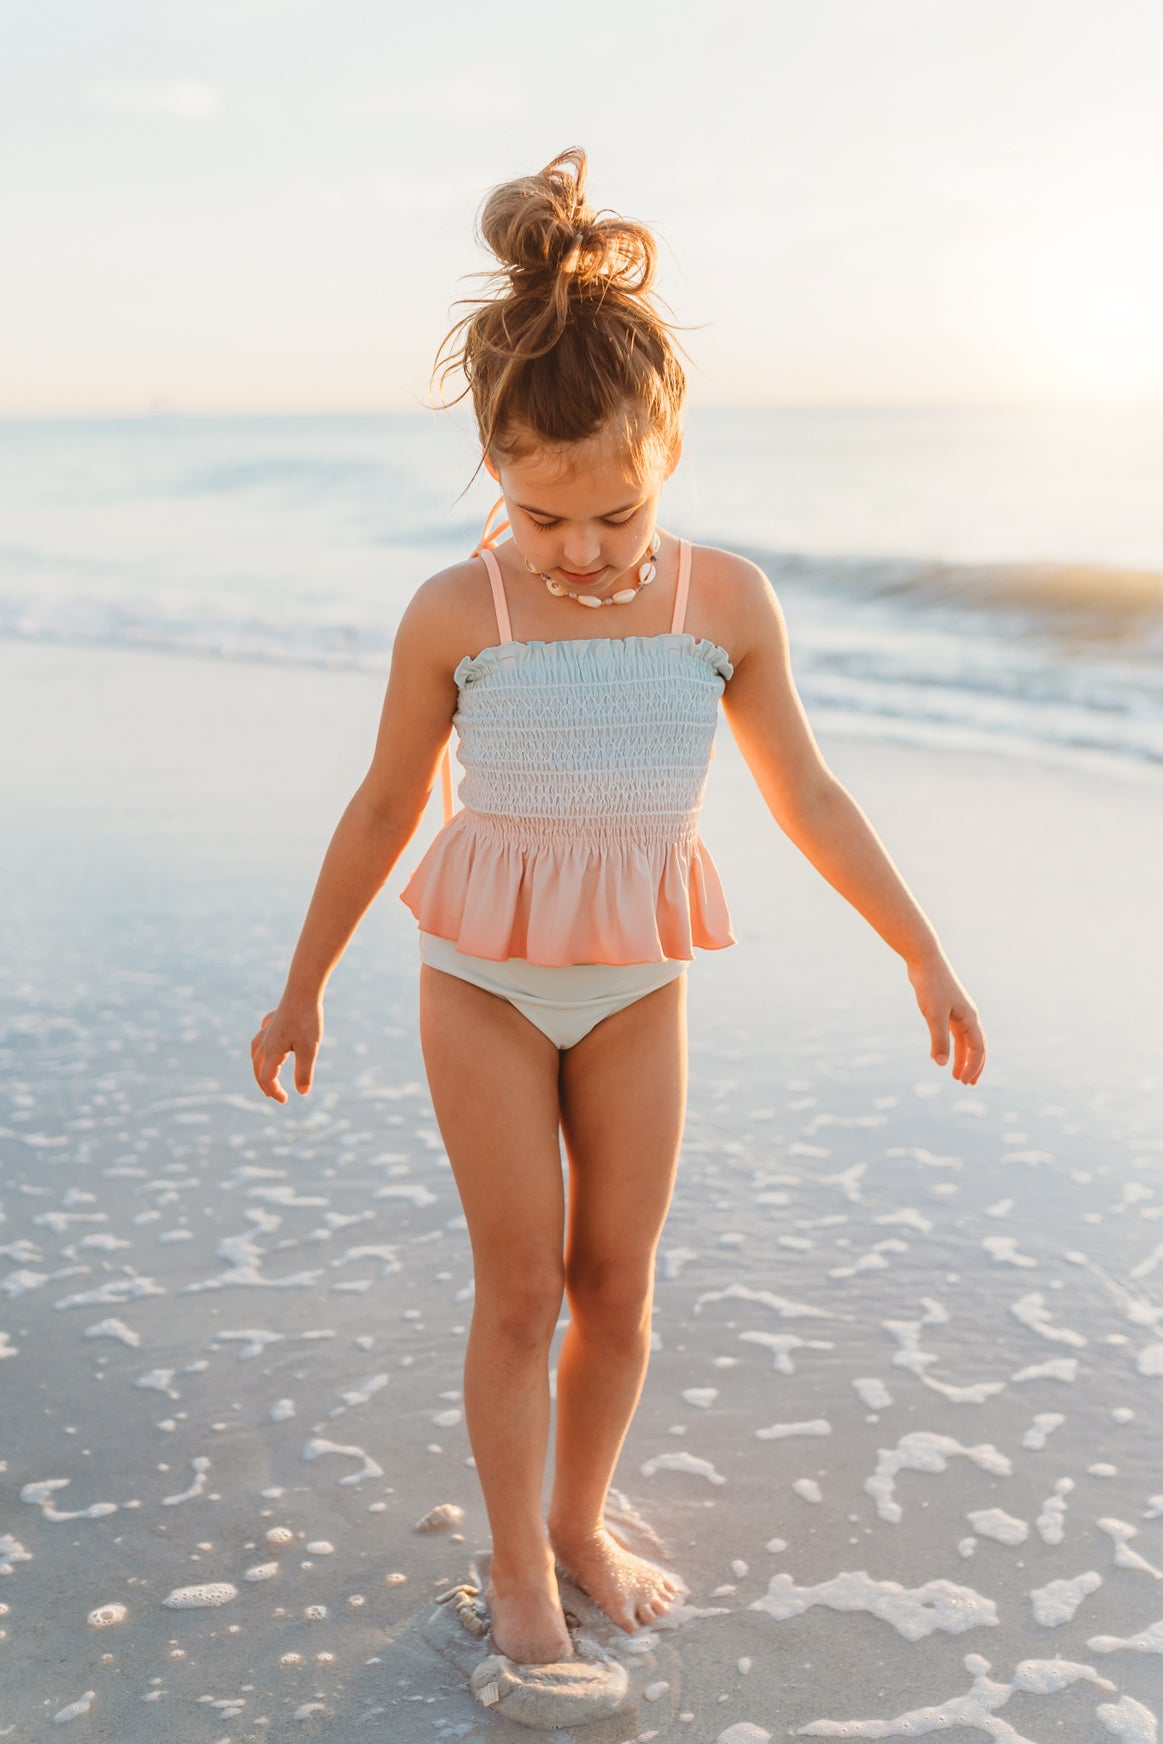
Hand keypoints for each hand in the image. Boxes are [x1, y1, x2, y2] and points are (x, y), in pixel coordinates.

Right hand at [250, 999, 322, 1102]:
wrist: (303, 990)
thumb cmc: (307, 1020)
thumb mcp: (310, 1049)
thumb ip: (304, 1072)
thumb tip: (302, 1092)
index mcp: (272, 1052)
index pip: (267, 1078)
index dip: (274, 1091)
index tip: (285, 1100)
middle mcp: (266, 1041)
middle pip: (258, 1068)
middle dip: (264, 1083)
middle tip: (272, 1095)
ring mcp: (268, 1029)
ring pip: (256, 1051)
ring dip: (258, 1066)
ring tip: (262, 1072)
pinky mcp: (275, 1018)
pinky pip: (262, 1033)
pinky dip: (262, 1042)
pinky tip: (268, 1039)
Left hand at [906, 953, 985, 1084]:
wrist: (924, 961)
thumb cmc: (931, 986)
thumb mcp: (934, 1015)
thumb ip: (938, 1040)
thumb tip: (942, 1064)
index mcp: (970, 1018)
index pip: (977, 1049)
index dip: (973, 1067)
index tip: (963, 1081)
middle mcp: (968, 1016)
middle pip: (976, 1047)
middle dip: (973, 1066)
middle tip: (967, 1084)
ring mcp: (958, 1012)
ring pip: (964, 1040)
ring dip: (962, 1058)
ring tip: (956, 1074)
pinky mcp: (946, 1008)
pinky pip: (953, 1033)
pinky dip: (951, 1046)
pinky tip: (943, 1054)